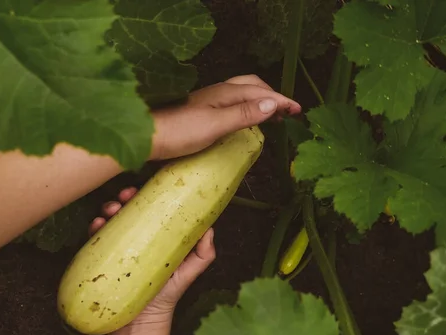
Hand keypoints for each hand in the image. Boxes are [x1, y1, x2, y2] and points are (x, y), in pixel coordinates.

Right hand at [89, 187, 215, 328]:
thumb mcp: (189, 273)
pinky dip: (94, 228)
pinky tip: (97, 225)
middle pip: (130, 209)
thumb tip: (210, 229)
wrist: (141, 322)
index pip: (152, 208)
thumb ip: (202, 254)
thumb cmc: (166, 295)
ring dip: (108, 208)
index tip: (146, 188)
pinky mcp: (103, 260)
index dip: (149, 194)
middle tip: (126, 196)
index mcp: (157, 235)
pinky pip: (95, 239)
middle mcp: (137, 238)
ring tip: (110, 210)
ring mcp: (119, 248)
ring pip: (111, 219)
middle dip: (126, 196)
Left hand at [150, 75, 300, 159]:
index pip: (260, 92)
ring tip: (273, 114)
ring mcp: (209, 101)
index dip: (281, 100)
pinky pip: (233, 103)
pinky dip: (248, 107)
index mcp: (224, 93)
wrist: (147, 137)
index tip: (298, 111)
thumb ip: (243, 114)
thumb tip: (273, 104)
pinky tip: (245, 119)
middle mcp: (218, 93)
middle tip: (288, 111)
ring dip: (261, 100)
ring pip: (242, 94)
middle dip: (273, 96)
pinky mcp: (202, 112)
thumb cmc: (178, 132)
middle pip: (252, 86)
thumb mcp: (215, 124)